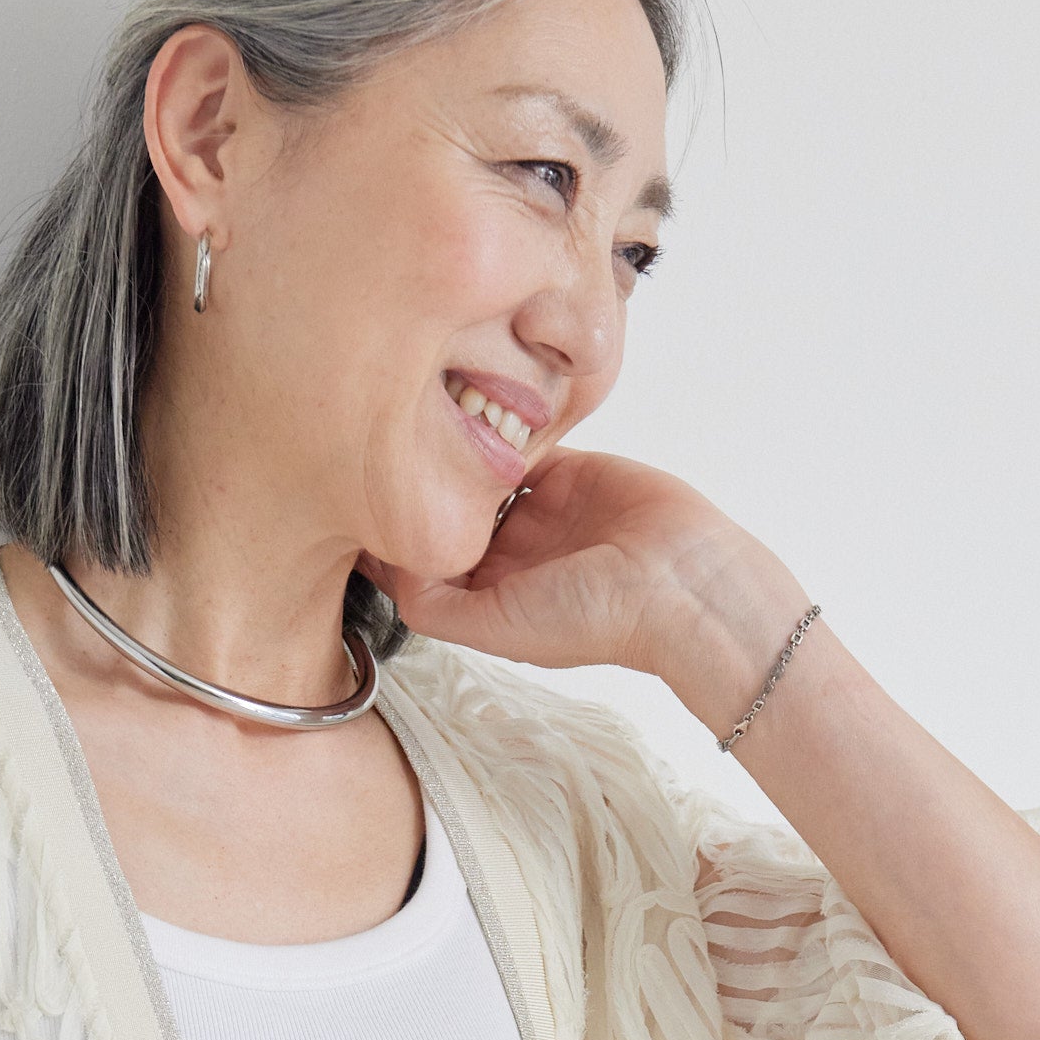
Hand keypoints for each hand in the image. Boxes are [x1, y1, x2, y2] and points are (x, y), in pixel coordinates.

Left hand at [363, 446, 760, 693]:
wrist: (683, 582)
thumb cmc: (594, 618)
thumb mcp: (497, 628)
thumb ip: (436, 607)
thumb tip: (388, 569)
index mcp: (488, 601)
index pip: (422, 565)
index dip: (391, 538)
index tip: (356, 503)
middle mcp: (508, 558)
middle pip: (445, 515)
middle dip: (416, 488)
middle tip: (376, 447)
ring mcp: (537, 513)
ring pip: (478, 475)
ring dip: (455, 452)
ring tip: (418, 424)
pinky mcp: (567, 472)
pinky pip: (522, 444)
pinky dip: (499, 428)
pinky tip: (471, 412)